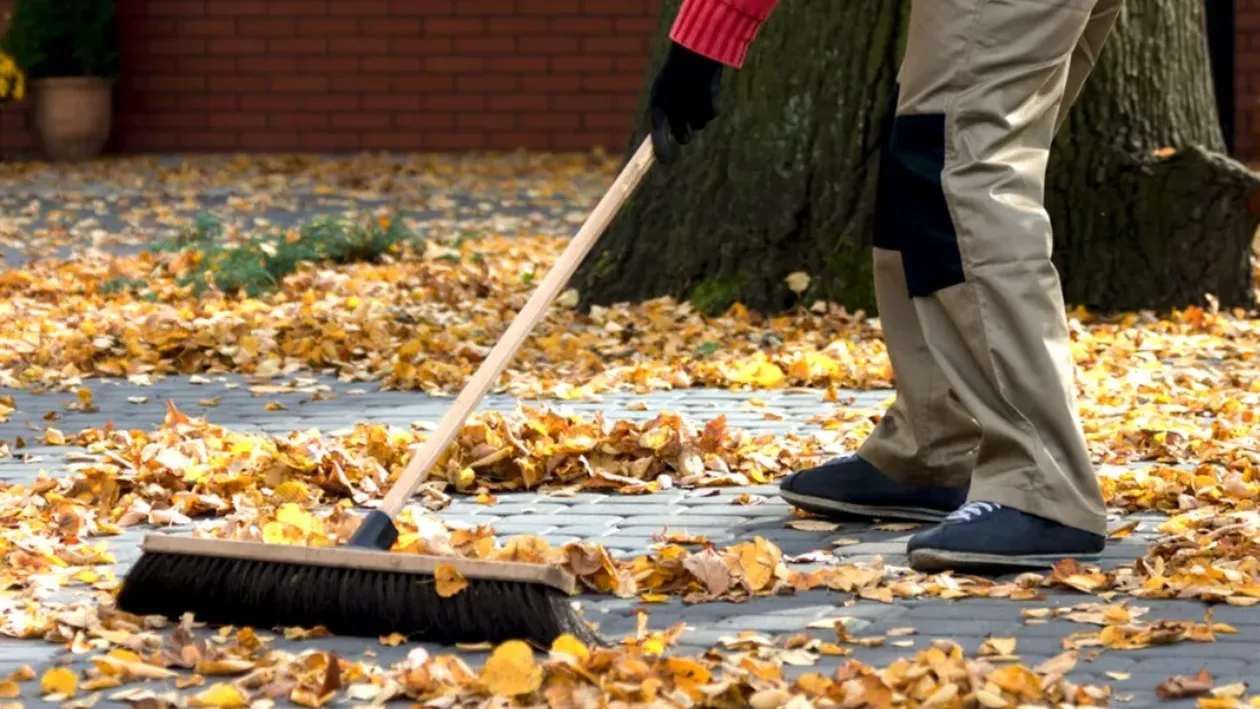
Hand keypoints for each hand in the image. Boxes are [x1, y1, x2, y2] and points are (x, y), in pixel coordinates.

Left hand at [648, 41, 723, 162]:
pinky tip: (706, 89)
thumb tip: (668, 136)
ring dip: (699, 114)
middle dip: (686, 133)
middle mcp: (673, 110)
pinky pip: (711, 114)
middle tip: (687, 123)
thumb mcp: (664, 89)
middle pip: (684, 136)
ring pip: (699, 124)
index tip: (665, 162)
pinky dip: (710, 104)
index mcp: (658, 104)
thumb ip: (665, 113)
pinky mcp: (708, 105)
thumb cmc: (678, 69)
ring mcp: (691, 109)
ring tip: (696, 92)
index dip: (661, 150)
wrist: (697, 48)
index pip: (657, 135)